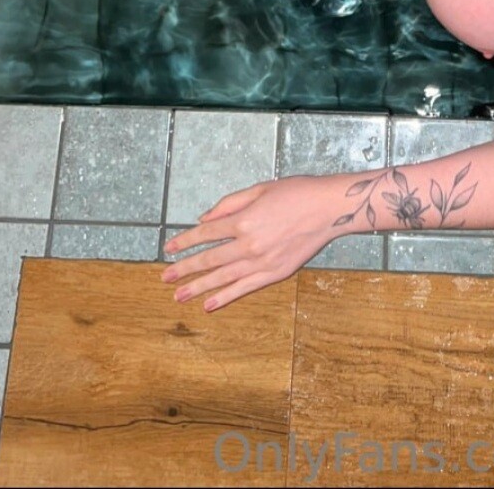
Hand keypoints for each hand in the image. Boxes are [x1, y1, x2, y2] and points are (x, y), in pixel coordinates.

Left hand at [161, 175, 343, 311]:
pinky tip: (209, 304)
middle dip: (185, 268)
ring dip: (198, 287)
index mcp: (243, 220)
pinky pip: (244, 289)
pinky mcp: (274, 274)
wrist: (328, 209)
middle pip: (209, 259)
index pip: (206, 234)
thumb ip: (229, 204)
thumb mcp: (259, 189)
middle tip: (165, 277)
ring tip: (179, 295)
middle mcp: (248, 244)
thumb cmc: (295, 192)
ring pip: (222, 278)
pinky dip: (225, 297)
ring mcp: (261, 262)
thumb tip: (205, 219)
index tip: (170, 248)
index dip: (185, 241)